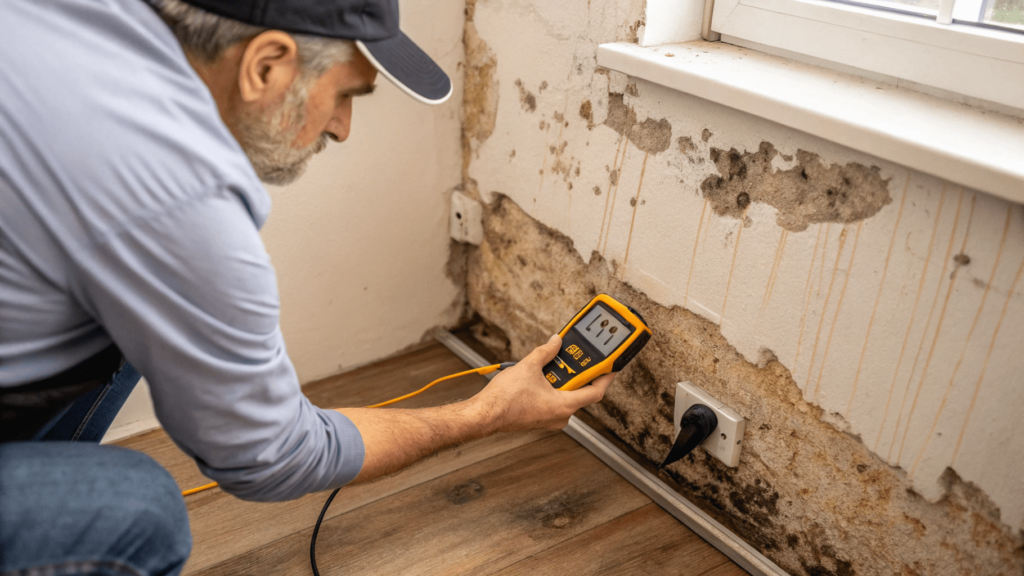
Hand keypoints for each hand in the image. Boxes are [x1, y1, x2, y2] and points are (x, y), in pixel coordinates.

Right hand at [471, 334, 614, 432]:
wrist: (484, 414)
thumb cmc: (504, 398)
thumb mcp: (529, 366)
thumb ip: (546, 352)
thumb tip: (555, 342)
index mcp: (564, 406)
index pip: (596, 392)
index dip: (606, 377)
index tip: (612, 367)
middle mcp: (561, 416)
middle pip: (580, 392)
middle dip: (578, 373)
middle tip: (575, 357)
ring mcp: (550, 420)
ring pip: (565, 397)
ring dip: (562, 380)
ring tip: (552, 364)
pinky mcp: (540, 419)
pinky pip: (553, 402)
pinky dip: (552, 388)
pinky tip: (541, 377)